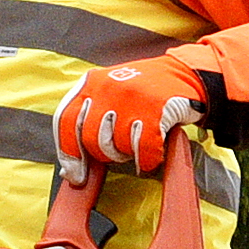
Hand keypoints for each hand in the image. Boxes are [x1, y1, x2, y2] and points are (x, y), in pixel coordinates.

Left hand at [53, 55, 207, 183]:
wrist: (185, 73)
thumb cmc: (143, 93)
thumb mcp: (109, 97)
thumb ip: (87, 125)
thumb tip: (70, 172)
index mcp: (90, 83)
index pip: (64, 121)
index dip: (68, 153)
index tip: (76, 175)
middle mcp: (106, 87)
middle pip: (90, 139)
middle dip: (106, 154)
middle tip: (121, 150)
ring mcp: (131, 96)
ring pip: (117, 146)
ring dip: (128, 154)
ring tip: (137, 144)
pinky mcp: (155, 108)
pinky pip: (143, 149)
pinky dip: (148, 159)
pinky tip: (152, 155)